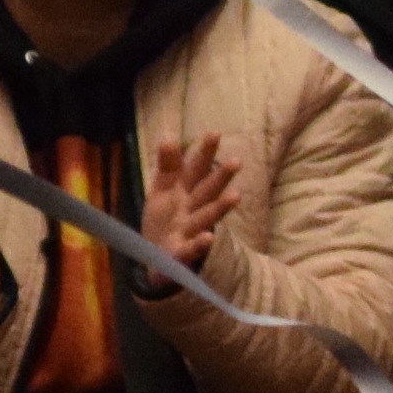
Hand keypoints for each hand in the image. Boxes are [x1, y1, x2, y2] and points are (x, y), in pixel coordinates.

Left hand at [144, 133, 239, 272]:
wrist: (155, 260)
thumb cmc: (164, 221)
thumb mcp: (162, 190)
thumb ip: (168, 166)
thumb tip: (169, 136)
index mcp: (185, 192)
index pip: (195, 170)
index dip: (204, 153)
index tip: (214, 133)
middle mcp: (191, 209)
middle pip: (207, 191)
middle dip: (220, 178)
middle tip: (236, 162)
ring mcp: (189, 231)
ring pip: (206, 217)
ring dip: (221, 207)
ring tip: (236, 196)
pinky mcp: (182, 253)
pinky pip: (192, 249)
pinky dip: (200, 244)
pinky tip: (209, 237)